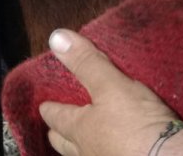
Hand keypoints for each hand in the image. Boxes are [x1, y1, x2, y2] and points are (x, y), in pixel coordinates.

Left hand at [40, 29, 179, 155]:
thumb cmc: (137, 123)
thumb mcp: (111, 85)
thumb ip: (86, 63)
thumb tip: (57, 38)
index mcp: (80, 131)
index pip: (57, 118)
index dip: (50, 109)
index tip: (44, 106)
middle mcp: (89, 154)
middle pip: (66, 145)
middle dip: (61, 134)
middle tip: (58, 127)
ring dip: (85, 147)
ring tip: (88, 140)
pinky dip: (110, 151)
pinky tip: (119, 148)